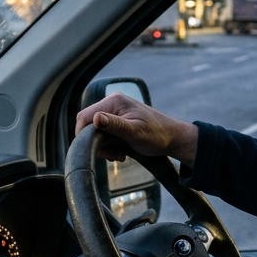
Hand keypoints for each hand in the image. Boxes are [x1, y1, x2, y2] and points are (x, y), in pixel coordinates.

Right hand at [74, 92, 198, 166]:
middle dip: (95, 142)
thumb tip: (95, 118)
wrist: (173, 138)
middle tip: (110, 155)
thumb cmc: (156, 135)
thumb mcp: (135, 132)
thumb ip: (114, 125)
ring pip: (96, 130)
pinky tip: (119, 152)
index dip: (83, 135)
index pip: (85, 116)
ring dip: (103, 145)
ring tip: (117, 155)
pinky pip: (104, 132)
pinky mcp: (119, 119)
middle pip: (89, 123)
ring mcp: (115, 111)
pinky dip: (108, 144)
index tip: (96, 150)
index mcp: (114, 101)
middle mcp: (112, 102)